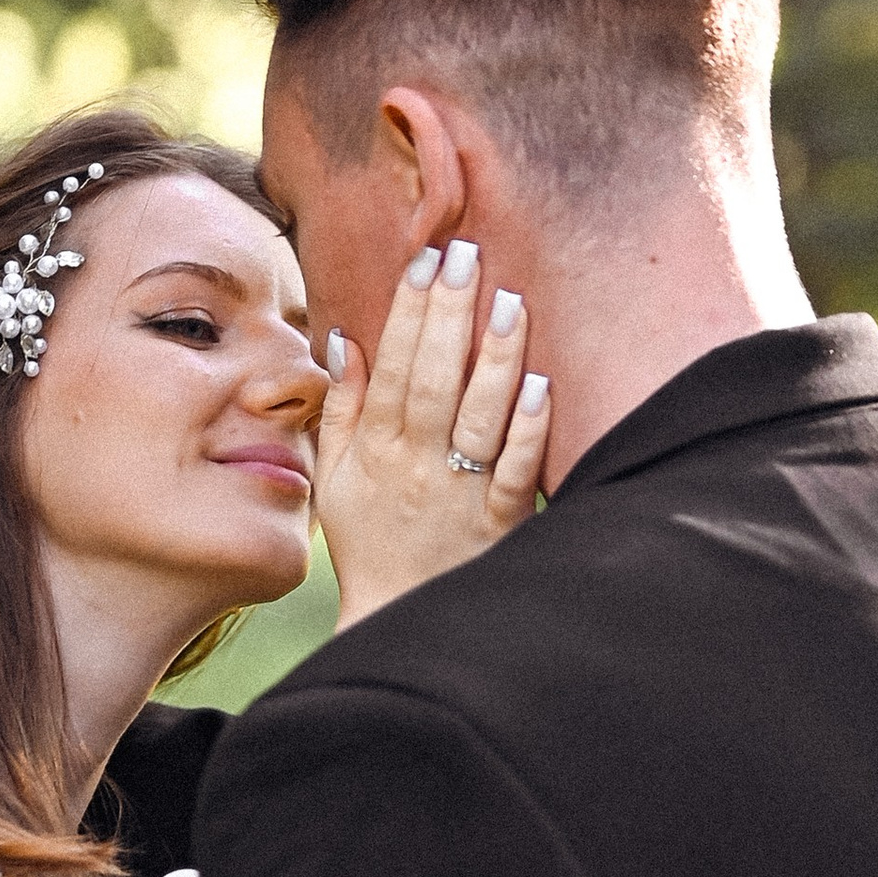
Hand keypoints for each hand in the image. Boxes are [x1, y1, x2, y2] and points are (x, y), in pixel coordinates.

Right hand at [315, 239, 550, 629]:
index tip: (424, 262)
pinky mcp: (500, 521)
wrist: (402, 622)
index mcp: (375, 449)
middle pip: (433, 378)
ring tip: (510, 300)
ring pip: (478, 415)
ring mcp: (459, 492)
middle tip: (466, 254)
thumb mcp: (336, 479)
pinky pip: (516, 470)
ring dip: (494, 357)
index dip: (407, 312)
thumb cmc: (369, 542)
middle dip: (449, 313)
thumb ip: (340, 408)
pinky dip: (528, 428)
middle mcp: (416, 464)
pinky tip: (541, 385)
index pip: (391, 366)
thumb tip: (344, 340)